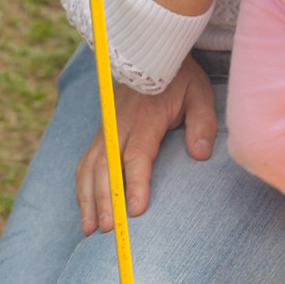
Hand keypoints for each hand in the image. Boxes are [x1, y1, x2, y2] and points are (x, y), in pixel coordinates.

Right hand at [76, 58, 216, 230]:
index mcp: (146, 116)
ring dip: (87, 198)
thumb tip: (200, 154)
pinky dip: (82, 186)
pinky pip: (85, 161)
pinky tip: (85, 209)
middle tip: (109, 230)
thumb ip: (202, 122)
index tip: (135, 210)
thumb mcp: (199, 92)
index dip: (135, 182)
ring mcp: (106, 127)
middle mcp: (120, 123)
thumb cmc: (179, 78)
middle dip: (105, 199)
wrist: (150, 53)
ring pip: (89, 165)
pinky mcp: (100, 131)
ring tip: (90, 229)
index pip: (137, 154)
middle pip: (106, 165)